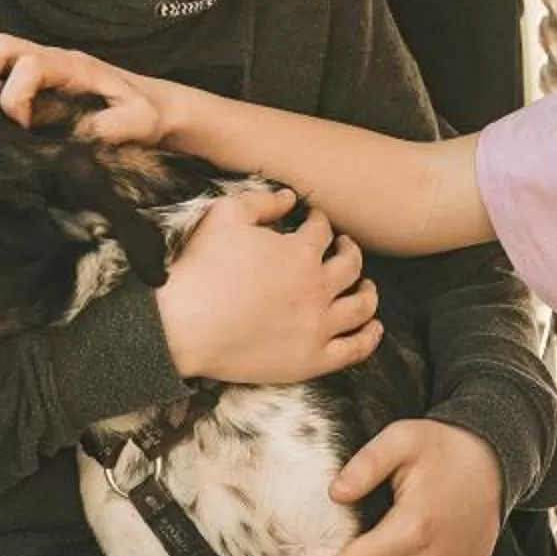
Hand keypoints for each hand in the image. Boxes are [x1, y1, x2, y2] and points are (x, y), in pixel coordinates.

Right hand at [0, 37, 175, 142]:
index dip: (15, 98)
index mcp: (73, 66)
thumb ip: (117, 126)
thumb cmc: (146, 112)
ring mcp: (38, 65)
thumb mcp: (142, 121)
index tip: (24, 129)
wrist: (153, 105)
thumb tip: (83, 132)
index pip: (29, 65)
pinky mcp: (31, 79)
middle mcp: (50, 58)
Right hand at [156, 186, 381, 385]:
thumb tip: (290, 196)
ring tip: (367, 286)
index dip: (320, 221)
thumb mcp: (227, 215)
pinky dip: (370, 337)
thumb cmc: (202, 268)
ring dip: (369, 292)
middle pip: (350, 265)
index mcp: (300, 251)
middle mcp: (317, 287)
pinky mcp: (311, 360)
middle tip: (345, 248)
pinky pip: (354, 350)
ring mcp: (317, 326)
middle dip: (350, 250)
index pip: (323, 230)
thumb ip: (263, 202)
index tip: (315, 221)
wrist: (182, 325)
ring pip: (361, 306)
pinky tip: (374, 328)